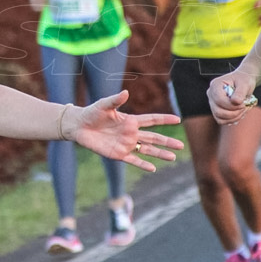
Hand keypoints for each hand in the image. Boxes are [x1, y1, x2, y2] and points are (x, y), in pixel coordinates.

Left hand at [66, 90, 183, 171]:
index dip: (164, 119)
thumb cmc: (92, 112)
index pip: (151, 120)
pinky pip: (133, 160)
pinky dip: (143, 164)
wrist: (79, 126)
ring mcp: (126, 144)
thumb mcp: (104, 105)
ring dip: (159, 154)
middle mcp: (131, 133)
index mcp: (130, 120)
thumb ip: (115, 100)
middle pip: (153, 138)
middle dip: (167, 141)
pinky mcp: (117, 154)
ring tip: (173, 157)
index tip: (178, 119)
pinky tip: (153, 168)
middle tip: (181, 145)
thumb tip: (126, 92)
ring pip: (147, 150)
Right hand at [207, 71, 257, 124]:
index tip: (243, 104)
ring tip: (243, 110)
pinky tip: (239, 113)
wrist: (242, 82)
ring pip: (219, 118)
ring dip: (234, 117)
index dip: (232, 105)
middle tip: (245, 107)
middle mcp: (211, 94)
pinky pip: (221, 120)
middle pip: (218, 111)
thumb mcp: (244, 83)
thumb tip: (236, 102)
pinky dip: (232, 120)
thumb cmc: (243, 80)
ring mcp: (212, 103)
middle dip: (234, 113)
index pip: (219, 100)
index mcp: (215, 85)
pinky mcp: (216, 110)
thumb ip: (240, 92)